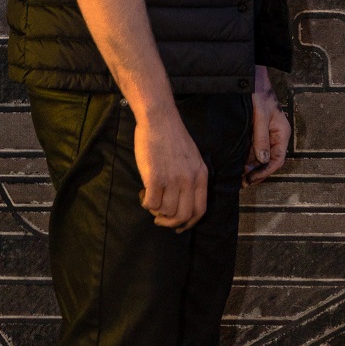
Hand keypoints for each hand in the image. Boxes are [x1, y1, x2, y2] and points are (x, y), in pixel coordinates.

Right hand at [135, 107, 208, 231]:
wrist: (159, 119)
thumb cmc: (172, 136)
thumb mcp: (192, 157)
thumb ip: (191, 178)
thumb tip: (183, 201)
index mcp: (201, 175)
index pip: (200, 210)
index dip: (189, 223)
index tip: (178, 226)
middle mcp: (189, 180)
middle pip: (183, 216)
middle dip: (169, 222)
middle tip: (159, 219)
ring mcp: (173, 180)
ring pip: (165, 211)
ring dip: (156, 210)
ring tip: (150, 197)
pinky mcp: (155, 178)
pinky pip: (151, 203)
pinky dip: (146, 203)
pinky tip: (143, 193)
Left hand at [243, 67, 290, 187]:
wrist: (250, 76)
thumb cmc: (258, 92)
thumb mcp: (260, 115)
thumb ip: (261, 137)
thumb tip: (262, 160)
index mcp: (282, 133)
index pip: (277, 160)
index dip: (264, 172)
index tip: (250, 179)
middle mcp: (275, 136)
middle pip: (268, 160)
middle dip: (255, 171)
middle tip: (240, 181)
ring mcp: (265, 134)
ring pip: (259, 155)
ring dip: (249, 165)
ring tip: (235, 173)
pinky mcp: (256, 130)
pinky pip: (252, 147)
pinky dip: (245, 155)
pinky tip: (234, 160)